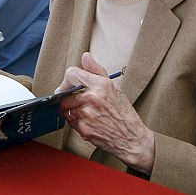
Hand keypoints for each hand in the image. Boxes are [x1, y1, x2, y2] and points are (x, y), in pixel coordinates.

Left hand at [57, 52, 154, 173]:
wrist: (131, 138)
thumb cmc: (124, 113)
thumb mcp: (114, 87)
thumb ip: (96, 71)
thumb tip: (85, 56)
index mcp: (100, 85)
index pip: (72, 74)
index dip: (68, 79)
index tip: (69, 85)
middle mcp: (92, 98)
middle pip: (64, 93)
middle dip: (67, 97)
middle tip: (76, 100)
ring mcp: (86, 115)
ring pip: (65, 108)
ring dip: (71, 110)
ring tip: (85, 111)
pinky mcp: (83, 129)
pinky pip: (70, 122)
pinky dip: (76, 122)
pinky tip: (88, 121)